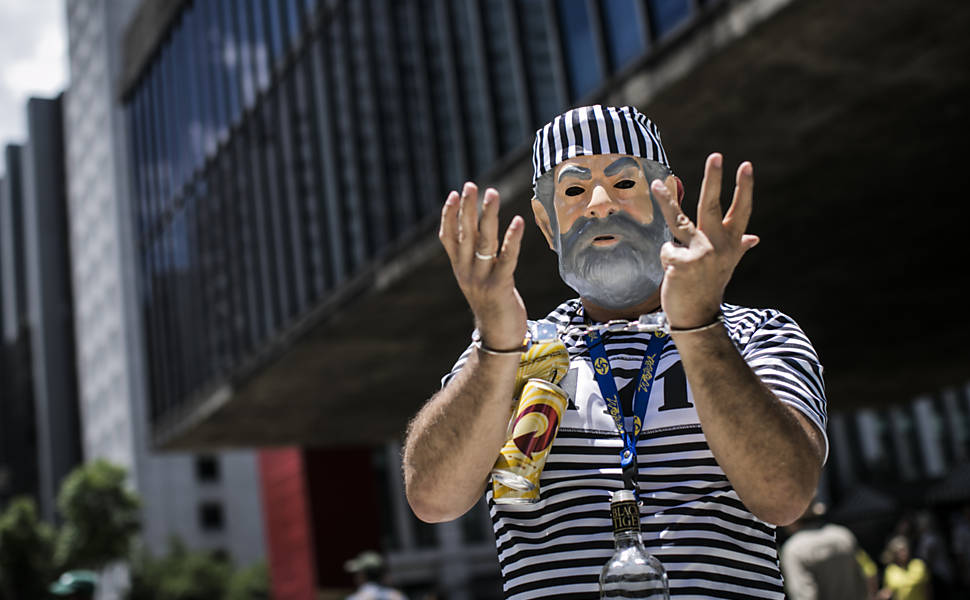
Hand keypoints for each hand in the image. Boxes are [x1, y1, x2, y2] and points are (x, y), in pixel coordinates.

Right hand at [439, 182, 526, 349]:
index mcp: (459, 268)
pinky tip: (517, 222)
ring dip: (488, 216)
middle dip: (467, 208)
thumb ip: (475, 258)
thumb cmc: (492, 303)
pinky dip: (512, 239)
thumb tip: (478, 230)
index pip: (448, 237)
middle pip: (465, 234)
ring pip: (484, 242)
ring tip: (492, 193)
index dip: (449, 215)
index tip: (454, 194)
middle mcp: (466, 272)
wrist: (498, 337)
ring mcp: (482, 279)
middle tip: (471, 185)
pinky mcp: (500, 287)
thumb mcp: (477, 279)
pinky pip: (507, 258)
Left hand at [652, 153, 759, 328]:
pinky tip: (673, 273)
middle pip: (713, 206)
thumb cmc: (709, 287)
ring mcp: (701, 253)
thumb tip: (755, 238)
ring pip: (678, 219)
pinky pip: (666, 249)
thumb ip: (738, 248)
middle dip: (714, 179)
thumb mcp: (727, 265)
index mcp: (731, 243)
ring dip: (666, 200)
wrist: (697, 317)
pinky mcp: (682, 262)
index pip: (741, 211)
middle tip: (717, 156)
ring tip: (655, 184)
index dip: (744, 188)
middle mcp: (719, 245)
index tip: (745, 165)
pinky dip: (666, 258)